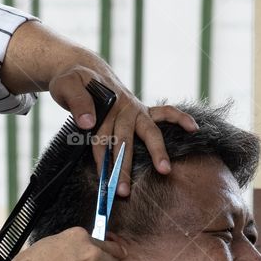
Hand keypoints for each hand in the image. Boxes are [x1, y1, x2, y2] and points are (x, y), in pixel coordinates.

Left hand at [49, 63, 198, 196]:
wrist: (83, 69)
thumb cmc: (72, 81)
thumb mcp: (67, 86)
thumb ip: (77, 102)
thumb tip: (88, 122)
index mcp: (104, 105)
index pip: (102, 137)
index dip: (102, 161)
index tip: (103, 182)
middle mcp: (123, 108)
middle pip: (124, 141)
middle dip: (124, 167)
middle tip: (123, 191)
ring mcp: (135, 108)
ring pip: (148, 131)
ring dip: (156, 151)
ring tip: (164, 170)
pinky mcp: (143, 109)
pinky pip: (166, 111)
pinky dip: (180, 118)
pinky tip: (193, 128)